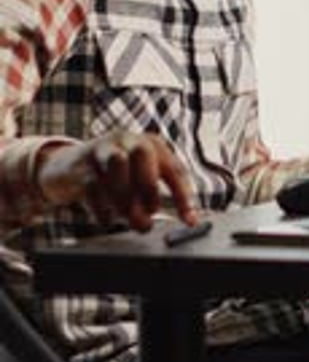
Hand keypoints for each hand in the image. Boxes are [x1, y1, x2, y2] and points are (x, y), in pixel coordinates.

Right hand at [35, 131, 198, 231]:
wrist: (67, 169)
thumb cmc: (112, 176)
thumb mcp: (136, 180)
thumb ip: (154, 197)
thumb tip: (180, 221)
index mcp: (149, 143)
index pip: (173, 167)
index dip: (183, 195)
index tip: (189, 221)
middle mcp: (126, 140)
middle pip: (143, 152)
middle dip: (148, 186)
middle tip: (150, 212)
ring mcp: (102, 150)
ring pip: (117, 164)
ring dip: (125, 197)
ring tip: (127, 217)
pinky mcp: (80, 166)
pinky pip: (94, 186)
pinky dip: (103, 209)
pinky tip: (106, 218)